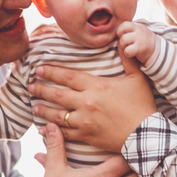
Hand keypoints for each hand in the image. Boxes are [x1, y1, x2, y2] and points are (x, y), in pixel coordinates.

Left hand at [29, 56, 157, 152]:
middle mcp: (86, 103)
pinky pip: (64, 134)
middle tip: (30, 86)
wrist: (146, 134)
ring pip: (57, 115)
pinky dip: (51, 131)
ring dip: (43, 110)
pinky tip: (42, 129)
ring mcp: (85, 121)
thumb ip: (128, 59)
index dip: (51, 72)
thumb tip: (123, 40)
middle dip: (42, 89)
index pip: (68, 76)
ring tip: (33, 106)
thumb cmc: (142, 105)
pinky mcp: (87, 136)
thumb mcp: (137, 78)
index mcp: (96, 86)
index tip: (39, 69)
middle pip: (58, 95)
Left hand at [116, 21, 156, 65]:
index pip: (124, 24)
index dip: (120, 31)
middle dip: (121, 39)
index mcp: (137, 26)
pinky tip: (132, 54)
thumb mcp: (139, 31)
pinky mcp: (140, 48)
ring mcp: (140, 39)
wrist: (157, 51)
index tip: (124, 36)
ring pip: (123, 40)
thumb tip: (116, 29)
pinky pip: (127, 50)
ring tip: (130, 48)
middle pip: (121, 32)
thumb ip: (130, 29)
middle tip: (126, 44)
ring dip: (124, 47)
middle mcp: (139, 30)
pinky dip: (128, 54)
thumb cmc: (144, 42)